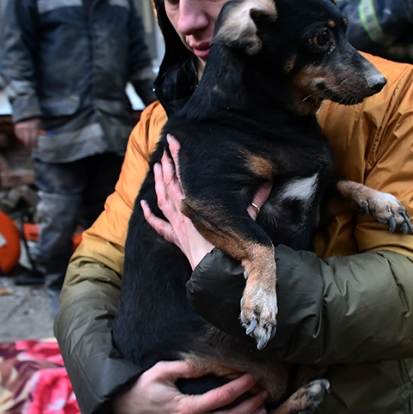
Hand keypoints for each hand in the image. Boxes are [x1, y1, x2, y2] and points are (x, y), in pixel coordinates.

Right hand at [14, 118, 39, 148]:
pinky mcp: (16, 127)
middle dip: (29, 145)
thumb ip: (38, 133)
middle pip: (27, 140)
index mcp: (33, 127)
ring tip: (28, 143)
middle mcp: (26, 127)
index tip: (36, 147)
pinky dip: (21, 138)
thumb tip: (36, 143)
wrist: (26, 113)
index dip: (35, 144)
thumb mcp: (39, 125)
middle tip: (31, 147)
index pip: (34, 139)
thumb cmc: (34, 121)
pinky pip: (18, 136)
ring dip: (25, 142)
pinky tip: (24, 139)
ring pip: (22, 139)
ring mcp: (20, 127)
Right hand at [111, 360, 268, 413]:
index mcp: (185, 407)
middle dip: (251, 407)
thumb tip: (210, 363)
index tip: (253, 376)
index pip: (222, 398)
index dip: (241, 387)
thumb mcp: (161, 370)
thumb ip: (187, 367)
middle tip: (264, 393)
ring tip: (261, 411)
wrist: (124, 410)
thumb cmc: (142, 387)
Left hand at [141, 134, 271, 268]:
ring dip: (159, 182)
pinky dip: (150, 215)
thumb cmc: (231, 248)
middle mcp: (185, 212)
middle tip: (166, 147)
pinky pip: (159, 225)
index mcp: (198, 205)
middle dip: (168, 164)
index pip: (185, 175)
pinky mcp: (176, 238)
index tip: (174, 141)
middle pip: (172, 183)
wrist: (218, 272)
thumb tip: (268, 183)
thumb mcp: (245, 221)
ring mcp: (178, 225)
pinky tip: (144, 205)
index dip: (179, 157)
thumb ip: (255, 201)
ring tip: (156, 165)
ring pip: (163, 199)